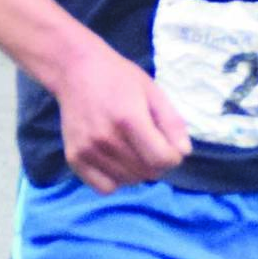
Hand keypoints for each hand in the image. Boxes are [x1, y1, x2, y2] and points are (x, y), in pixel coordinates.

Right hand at [47, 42, 190, 193]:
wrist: (74, 70)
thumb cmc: (118, 77)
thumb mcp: (152, 92)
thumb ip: (172, 122)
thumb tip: (183, 152)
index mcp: (128, 120)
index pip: (163, 160)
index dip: (173, 156)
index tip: (168, 143)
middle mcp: (106, 139)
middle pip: (147, 173)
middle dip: (157, 163)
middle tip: (149, 143)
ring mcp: (87, 150)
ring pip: (129, 181)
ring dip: (137, 170)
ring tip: (131, 148)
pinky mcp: (74, 158)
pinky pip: (104, 188)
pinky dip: (115, 180)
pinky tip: (115, 160)